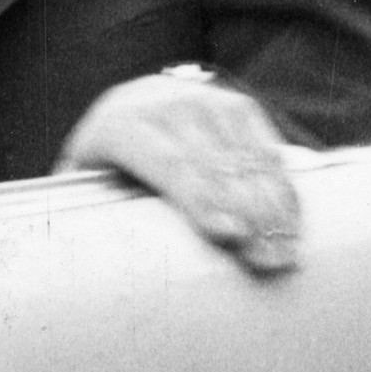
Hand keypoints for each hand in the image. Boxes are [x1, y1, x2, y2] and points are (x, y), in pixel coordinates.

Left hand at [55, 72, 301, 274]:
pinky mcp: (237, 106)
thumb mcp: (81, 186)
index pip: (167, 162)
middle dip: (247, 214)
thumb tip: (77, 272)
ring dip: (273, 205)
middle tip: (268, 261)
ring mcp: (206, 100)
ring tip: (286, 252)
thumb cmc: (102, 168)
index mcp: (122, 123)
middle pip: (215, 162)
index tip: (228, 236)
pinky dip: (284, 187)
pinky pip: (268, 146)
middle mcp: (166, 104)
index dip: (200, 199)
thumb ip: (79, 217)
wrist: (129, 105)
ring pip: (248, 153)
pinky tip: (293, 222)